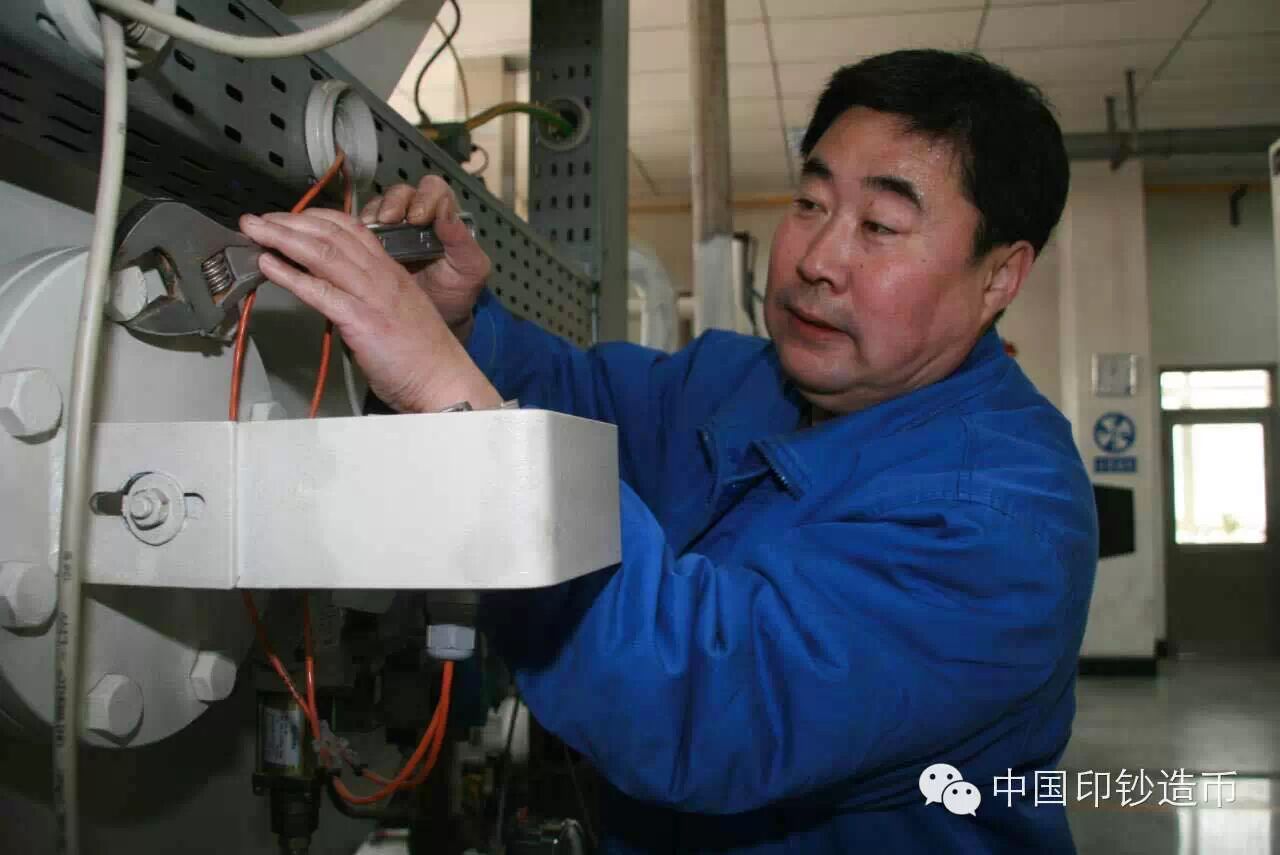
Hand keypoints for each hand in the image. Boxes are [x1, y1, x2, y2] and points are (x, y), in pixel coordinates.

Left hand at [239, 208, 500, 413]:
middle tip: (258, 218)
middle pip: (331, 234)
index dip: (315, 218)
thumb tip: (336, 296)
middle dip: (289, 221)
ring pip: (323, 254)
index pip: (352, 228)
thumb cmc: (423, 356)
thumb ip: (367, 298)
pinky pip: (320, 291)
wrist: (444, 380)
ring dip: (282, 238)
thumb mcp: (397, 312)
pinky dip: (291, 275)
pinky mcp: (362, 321)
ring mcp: (372, 296)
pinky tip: (269, 265)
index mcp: (392, 271)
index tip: (289, 217)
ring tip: (254, 231)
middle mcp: (382, 276)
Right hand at [360, 176, 488, 340]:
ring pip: (380, 206)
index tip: (419, 217)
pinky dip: (357, 231)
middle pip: (401, 193)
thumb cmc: (457, 291)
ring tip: (373, 229)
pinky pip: (362, 228)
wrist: (437, 317)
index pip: (434, 190)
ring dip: (374, 214)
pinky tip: (359, 241)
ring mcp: (394, 229)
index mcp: (445, 216)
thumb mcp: (470, 268)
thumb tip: (447, 209)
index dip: (425, 197)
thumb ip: (463, 240)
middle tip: (390, 219)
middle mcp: (417, 216)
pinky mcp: (374, 244)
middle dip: (394, 202)